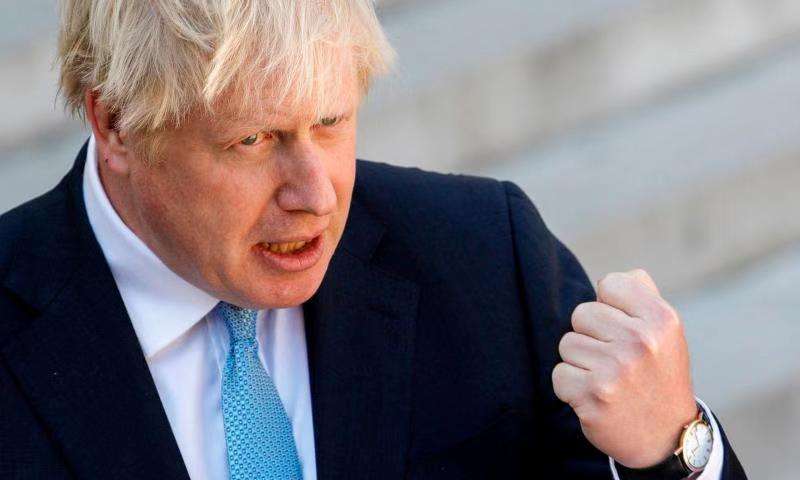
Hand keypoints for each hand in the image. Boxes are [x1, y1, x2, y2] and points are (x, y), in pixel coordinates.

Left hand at [552, 269, 698, 467]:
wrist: (666, 438)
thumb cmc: (658, 375)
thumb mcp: (666, 333)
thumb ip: (643, 297)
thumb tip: (617, 277)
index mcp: (661, 319)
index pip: (610, 283)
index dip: (611, 306)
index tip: (625, 329)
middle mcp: (640, 342)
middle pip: (582, 313)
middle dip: (592, 335)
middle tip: (616, 360)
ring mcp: (616, 370)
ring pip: (567, 343)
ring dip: (581, 362)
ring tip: (607, 379)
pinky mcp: (592, 395)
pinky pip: (559, 373)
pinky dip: (571, 387)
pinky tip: (595, 396)